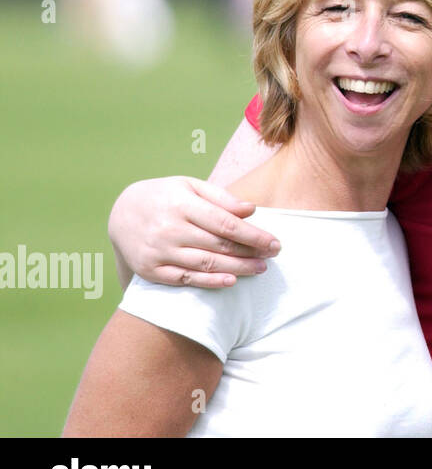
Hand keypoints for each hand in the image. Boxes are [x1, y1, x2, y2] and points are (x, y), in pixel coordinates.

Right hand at [108, 176, 278, 287]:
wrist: (120, 213)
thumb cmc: (164, 196)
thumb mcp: (189, 186)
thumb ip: (221, 197)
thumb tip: (251, 210)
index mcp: (182, 205)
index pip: (226, 224)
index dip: (254, 236)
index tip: (275, 243)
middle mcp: (169, 229)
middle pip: (219, 246)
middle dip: (250, 253)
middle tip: (273, 256)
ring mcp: (159, 251)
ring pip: (205, 264)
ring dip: (237, 268)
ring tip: (260, 269)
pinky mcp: (151, 270)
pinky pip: (185, 279)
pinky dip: (209, 282)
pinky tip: (231, 281)